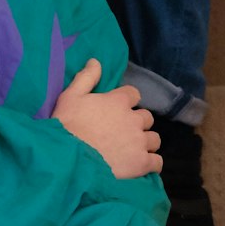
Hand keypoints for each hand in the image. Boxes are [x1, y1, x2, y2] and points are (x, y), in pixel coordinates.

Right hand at [52, 58, 161, 178]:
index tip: (118, 109)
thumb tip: (96, 61)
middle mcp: (133, 119)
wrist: (68, 159)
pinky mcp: (141, 163)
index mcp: (118, 101)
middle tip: (123, 132)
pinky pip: (157, 162)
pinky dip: (151, 163)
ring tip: (133, 149)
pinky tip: (141, 164)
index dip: (127, 101)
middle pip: (147, 117)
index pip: (134, 94)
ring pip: (154, 139)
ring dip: (146, 142)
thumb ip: (86, 77)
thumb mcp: (71, 96)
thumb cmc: (67, 125)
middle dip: (138, 123)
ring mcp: (139, 142)